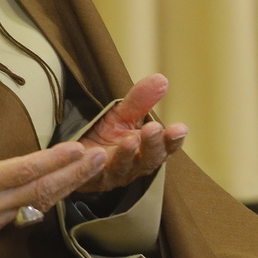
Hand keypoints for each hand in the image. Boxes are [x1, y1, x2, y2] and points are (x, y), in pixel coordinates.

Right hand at [0, 97, 108, 257]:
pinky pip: (22, 215)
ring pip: (36, 204)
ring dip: (64, 187)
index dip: (55, 160)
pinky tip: (55, 190)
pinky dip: (44, 200)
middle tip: (101, 158)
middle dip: (74, 174)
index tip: (79, 149)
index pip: (24, 171)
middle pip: (41, 190)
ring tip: (88, 172)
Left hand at [74, 73, 187, 193]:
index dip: (173, 140)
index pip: (165, 147)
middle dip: (152, 144)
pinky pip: (93, 173)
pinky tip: (97, 153)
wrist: (76, 157)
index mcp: (147, 150)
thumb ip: (140, 100)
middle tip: (153, 129)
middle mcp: (134, 166)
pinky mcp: (91, 178)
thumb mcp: (122, 115)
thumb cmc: (105, 137)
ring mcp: (113, 174)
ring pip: (123, 168)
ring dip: (127, 154)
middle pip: (148, 159)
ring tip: (129, 140)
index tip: (180, 128)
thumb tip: (161, 79)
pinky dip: (95, 164)